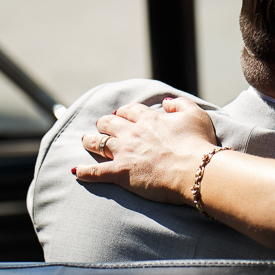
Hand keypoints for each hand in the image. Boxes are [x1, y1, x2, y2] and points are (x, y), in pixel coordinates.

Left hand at [75, 97, 219, 205]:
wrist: (196, 171)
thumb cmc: (198, 144)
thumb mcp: (196, 115)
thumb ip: (181, 104)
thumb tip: (166, 102)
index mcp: (149, 119)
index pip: (130, 110)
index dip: (125, 112)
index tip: (123, 115)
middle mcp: (132, 133)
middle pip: (109, 123)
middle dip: (104, 124)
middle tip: (103, 126)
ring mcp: (124, 153)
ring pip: (97, 143)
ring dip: (90, 141)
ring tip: (86, 141)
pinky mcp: (121, 173)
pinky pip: (96, 171)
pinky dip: (84, 171)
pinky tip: (76, 171)